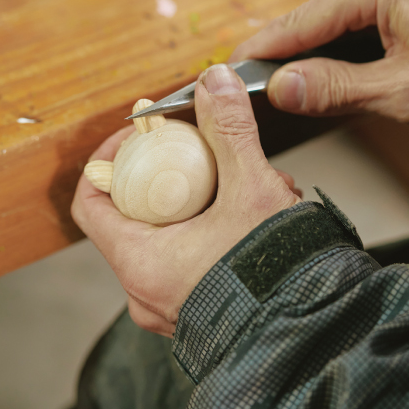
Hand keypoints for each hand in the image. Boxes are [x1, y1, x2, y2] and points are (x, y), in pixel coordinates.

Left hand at [71, 64, 301, 336]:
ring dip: (208, 200)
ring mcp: (173, 302)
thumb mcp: (254, 190)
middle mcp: (148, 290)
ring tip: (256, 186)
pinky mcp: (201, 306)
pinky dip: (218, 228)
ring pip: (172, 234)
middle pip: (137, 214)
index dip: (111, 158)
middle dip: (179, 175)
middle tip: (212, 157)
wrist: (316, 326)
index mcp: (142, 263)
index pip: (92, 201)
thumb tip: (216, 82)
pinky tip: (262, 214)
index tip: (143, 136)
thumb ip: (231, 133)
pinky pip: (194, 257)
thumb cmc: (278, 274)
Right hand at [230, 0, 408, 128]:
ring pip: (328, 22)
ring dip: (308, 55)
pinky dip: (332, 49)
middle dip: (283, 55)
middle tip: (252, 90)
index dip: (263, 50)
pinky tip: (318, 74)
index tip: (229, 72)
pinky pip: (349, 22)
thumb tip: (281, 87)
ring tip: (281, 89)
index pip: (302, 20)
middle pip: (311, 19)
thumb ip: (335, 87)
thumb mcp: (400, 90)